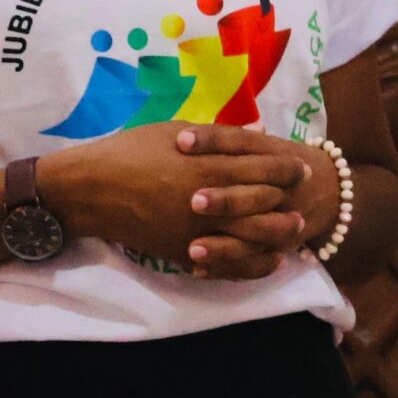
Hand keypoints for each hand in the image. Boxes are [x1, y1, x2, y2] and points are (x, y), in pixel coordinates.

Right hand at [38, 123, 306, 279]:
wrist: (91, 189)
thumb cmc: (131, 152)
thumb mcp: (175, 131)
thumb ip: (219, 138)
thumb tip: (257, 135)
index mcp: (208, 165)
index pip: (262, 169)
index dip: (287, 170)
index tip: (302, 168)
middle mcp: (208, 200)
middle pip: (264, 204)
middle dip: (289, 202)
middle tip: (307, 200)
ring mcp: (196, 231)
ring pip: (252, 238)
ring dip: (279, 235)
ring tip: (295, 230)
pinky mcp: (183, 253)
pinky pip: (227, 265)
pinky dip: (252, 265)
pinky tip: (270, 261)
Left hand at [175, 127, 334, 279]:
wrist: (331, 191)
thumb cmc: (284, 162)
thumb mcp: (268, 145)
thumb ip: (231, 142)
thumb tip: (180, 135)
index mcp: (275, 154)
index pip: (244, 143)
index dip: (213, 141)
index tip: (181, 141)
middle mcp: (282, 187)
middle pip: (256, 193)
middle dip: (227, 200)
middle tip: (193, 202)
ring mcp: (283, 220)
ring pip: (257, 235)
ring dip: (226, 245)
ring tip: (193, 249)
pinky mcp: (278, 246)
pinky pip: (255, 263)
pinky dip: (227, 266)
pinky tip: (197, 268)